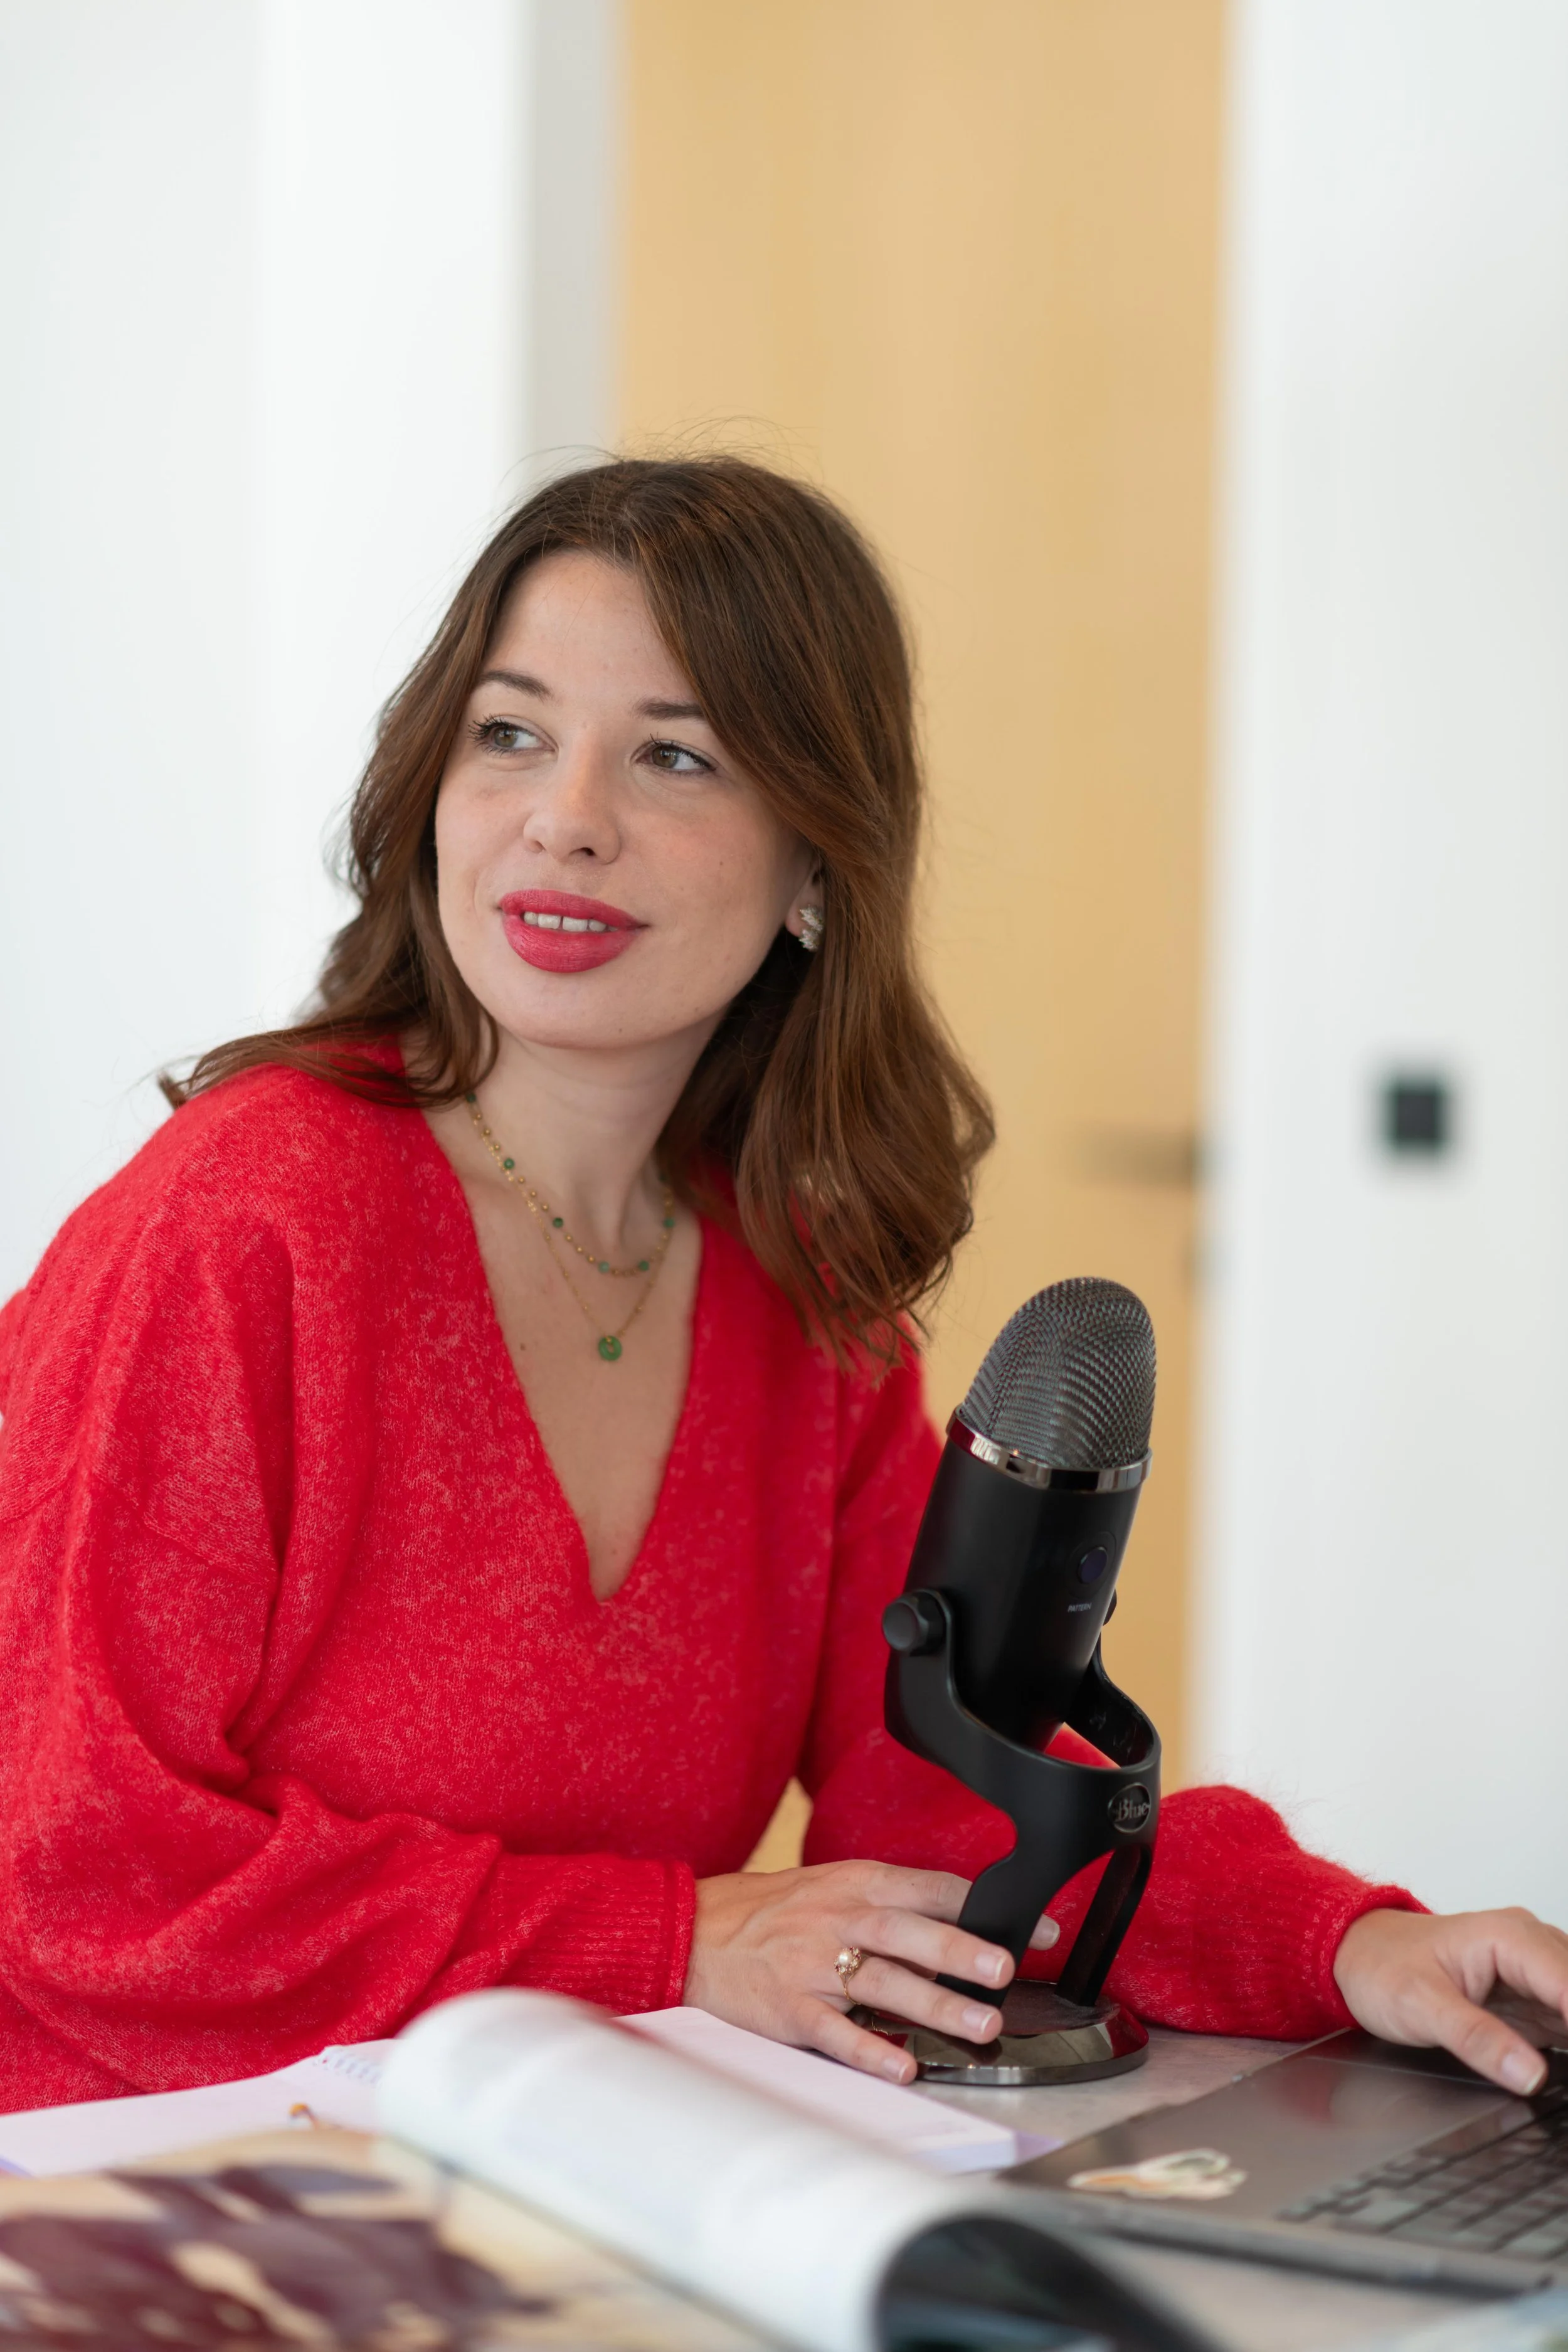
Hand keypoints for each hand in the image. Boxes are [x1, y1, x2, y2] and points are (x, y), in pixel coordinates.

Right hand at [686, 1860, 1059, 2082]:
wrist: (695, 1931)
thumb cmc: (773, 1912)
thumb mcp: (833, 1887)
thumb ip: (892, 1906)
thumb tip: (963, 1927)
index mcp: (856, 1883)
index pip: (931, 1889)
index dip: (984, 1908)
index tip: (1034, 1930)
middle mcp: (837, 1918)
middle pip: (909, 1933)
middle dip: (960, 1951)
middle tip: (1006, 1970)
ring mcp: (811, 1964)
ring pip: (881, 1982)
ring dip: (934, 2005)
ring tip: (980, 2026)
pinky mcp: (788, 2007)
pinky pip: (834, 2031)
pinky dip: (869, 2048)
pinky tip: (903, 2065)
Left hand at [1334, 1906, 1567, 2094]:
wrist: (1356, 1954)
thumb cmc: (1381, 1966)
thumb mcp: (1419, 2006)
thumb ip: (1476, 2039)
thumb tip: (1530, 2073)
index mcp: (1509, 1937)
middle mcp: (1529, 1946)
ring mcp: (1533, 1972)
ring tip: (1566, 2066)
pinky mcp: (1532, 1997)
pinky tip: (1564, 2064)